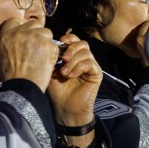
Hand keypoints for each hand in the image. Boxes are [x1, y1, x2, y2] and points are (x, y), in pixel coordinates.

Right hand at [0, 18, 56, 90]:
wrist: (21, 86)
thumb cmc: (11, 76)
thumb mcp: (2, 55)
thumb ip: (9, 43)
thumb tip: (16, 39)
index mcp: (6, 34)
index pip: (15, 20)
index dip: (22, 27)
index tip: (26, 34)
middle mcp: (20, 32)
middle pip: (34, 24)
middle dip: (37, 33)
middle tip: (37, 46)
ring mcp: (35, 37)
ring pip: (47, 32)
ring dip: (46, 42)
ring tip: (42, 56)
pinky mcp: (48, 44)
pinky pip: (54, 45)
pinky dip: (53, 53)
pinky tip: (47, 63)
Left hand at [47, 32, 102, 146]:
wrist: (65, 108)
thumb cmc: (57, 91)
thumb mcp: (52, 72)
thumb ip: (54, 58)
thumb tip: (52, 45)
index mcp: (73, 57)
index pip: (75, 41)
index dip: (69, 38)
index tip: (60, 41)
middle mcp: (83, 60)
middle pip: (83, 44)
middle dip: (72, 48)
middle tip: (63, 58)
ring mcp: (91, 67)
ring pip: (86, 53)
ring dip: (73, 61)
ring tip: (64, 73)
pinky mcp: (96, 74)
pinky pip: (90, 63)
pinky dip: (79, 67)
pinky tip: (71, 76)